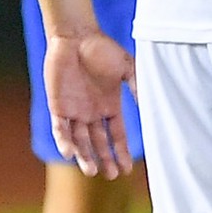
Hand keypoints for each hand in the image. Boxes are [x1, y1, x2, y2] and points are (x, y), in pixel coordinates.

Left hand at [45, 32, 135, 177]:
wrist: (76, 36)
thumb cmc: (103, 49)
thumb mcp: (128, 68)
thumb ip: (139, 87)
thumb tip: (153, 107)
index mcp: (110, 106)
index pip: (117, 135)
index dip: (121, 151)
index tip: (126, 169)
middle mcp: (92, 112)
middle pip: (98, 143)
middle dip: (105, 159)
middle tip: (110, 175)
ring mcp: (74, 111)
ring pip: (80, 141)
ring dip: (85, 156)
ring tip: (92, 171)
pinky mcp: (58, 106)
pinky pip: (60, 129)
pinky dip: (65, 141)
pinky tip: (70, 153)